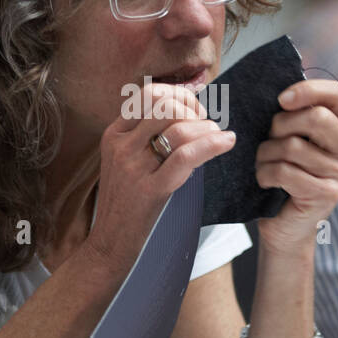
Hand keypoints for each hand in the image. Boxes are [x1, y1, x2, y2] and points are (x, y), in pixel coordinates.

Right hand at [84, 82, 235, 275]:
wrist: (110, 243)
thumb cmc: (127, 202)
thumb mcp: (126, 161)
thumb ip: (146, 136)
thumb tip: (188, 110)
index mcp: (114, 134)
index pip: (149, 94)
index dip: (179, 95)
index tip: (194, 110)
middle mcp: (121, 146)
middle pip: (165, 105)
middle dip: (194, 109)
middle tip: (206, 124)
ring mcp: (133, 168)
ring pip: (178, 128)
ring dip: (206, 128)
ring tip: (217, 136)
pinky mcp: (150, 190)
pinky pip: (187, 155)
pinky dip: (213, 144)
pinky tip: (226, 142)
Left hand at [255, 79, 337, 252]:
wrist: (286, 225)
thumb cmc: (285, 173)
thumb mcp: (294, 136)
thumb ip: (295, 113)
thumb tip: (280, 90)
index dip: (308, 90)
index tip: (281, 100)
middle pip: (317, 118)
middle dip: (281, 125)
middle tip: (270, 138)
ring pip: (294, 146)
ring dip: (266, 153)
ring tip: (264, 162)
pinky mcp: (328, 194)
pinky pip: (286, 171)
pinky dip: (265, 173)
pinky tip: (265, 180)